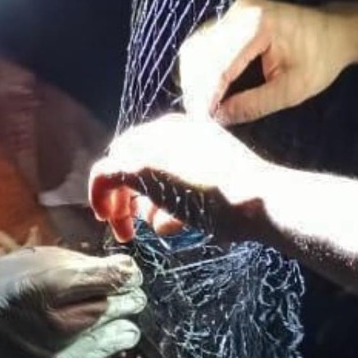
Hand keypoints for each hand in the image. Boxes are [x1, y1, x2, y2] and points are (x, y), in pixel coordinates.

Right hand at [0, 247, 144, 357]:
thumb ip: (53, 263)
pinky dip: (110, 341)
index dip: (124, 270)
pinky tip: (100, 333)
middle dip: (129, 293)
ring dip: (124, 318)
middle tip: (127, 289)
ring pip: (122, 331)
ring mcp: (63, 353)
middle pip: (121, 302)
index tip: (125, 268)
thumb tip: (101, 263)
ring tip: (116, 311)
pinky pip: (105, 354)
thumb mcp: (3, 270)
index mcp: (38, 286)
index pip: (107, 276)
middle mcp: (56, 321)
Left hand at [89, 114, 273, 243]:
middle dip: (128, 191)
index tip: (144, 204)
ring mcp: (150, 145)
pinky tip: (107, 218)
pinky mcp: (138, 165)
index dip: (141, 178)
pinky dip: (100, 196)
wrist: (256, 198)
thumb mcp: (216, 181)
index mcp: (187, 128)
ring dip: (125, 204)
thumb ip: (186, 184)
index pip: (149, 148)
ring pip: (116, 169)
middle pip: (129, 157)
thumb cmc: (246, 199)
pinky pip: (103, 176)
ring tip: (143, 230)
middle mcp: (165, 128)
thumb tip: (157, 208)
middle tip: (129, 220)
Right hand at [178, 0, 357, 124]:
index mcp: (258, 26)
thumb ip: (255, 104)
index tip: (200, 121)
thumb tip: (220, 117)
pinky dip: (201, 66)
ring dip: (194, 77)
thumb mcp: (293, 89)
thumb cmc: (321, 59)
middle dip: (195, 86)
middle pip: (201, 51)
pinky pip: (206, 41)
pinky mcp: (233, 16)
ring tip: (200, 106)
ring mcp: (235, 10)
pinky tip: (206, 89)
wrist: (335, 31)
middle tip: (197, 117)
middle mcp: (241, 12)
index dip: (206, 94)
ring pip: (198, 45)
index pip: (220, 63)